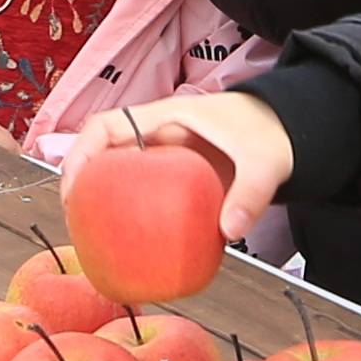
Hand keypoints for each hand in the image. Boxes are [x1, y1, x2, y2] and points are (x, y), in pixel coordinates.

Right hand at [76, 90, 295, 237]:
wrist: (287, 132)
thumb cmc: (270, 133)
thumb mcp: (266, 162)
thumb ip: (251, 194)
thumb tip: (229, 231)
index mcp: (168, 117)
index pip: (108, 125)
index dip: (81, 152)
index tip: (73, 187)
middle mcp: (159, 135)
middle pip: (102, 153)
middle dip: (79, 182)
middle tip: (74, 221)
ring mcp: (165, 157)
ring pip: (117, 173)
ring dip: (98, 198)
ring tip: (90, 235)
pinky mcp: (174, 179)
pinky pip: (141, 192)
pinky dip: (127, 212)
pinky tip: (130, 243)